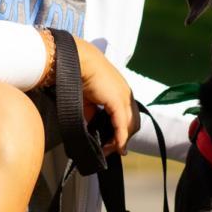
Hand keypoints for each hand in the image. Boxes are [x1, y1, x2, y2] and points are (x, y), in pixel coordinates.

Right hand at [74, 36, 139, 155]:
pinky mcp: (118, 102)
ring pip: (129, 126)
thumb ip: (92, 112)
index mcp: (121, 91)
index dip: (123, 131)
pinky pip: (122, 125)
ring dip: (120, 141)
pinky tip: (115, 147)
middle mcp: (126, 94)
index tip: (115, 145)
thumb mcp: (88, 98)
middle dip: (123, 139)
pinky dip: (119, 138)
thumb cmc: (81, 75)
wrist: (79, 61)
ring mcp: (124, 97)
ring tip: (109, 150)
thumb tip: (91, 125)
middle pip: (132, 123)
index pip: (128, 116)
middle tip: (112, 150)